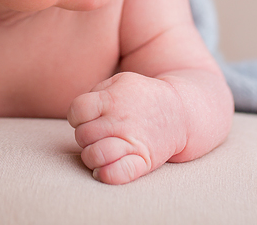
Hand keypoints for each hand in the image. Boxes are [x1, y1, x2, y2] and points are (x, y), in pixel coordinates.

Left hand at [67, 72, 186, 184]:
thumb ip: (96, 93)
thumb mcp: (120, 82)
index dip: (77, 116)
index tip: (87, 118)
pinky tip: (103, 170)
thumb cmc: (141, 97)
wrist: (180, 112)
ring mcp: (132, 142)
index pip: (77, 111)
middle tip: (98, 134)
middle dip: (85, 136)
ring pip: (94, 155)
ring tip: (99, 151)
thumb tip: (79, 115)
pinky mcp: (143, 161)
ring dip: (91, 156)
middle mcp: (120, 121)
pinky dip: (105, 175)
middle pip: (83, 135)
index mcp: (111, 99)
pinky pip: (117, 174)